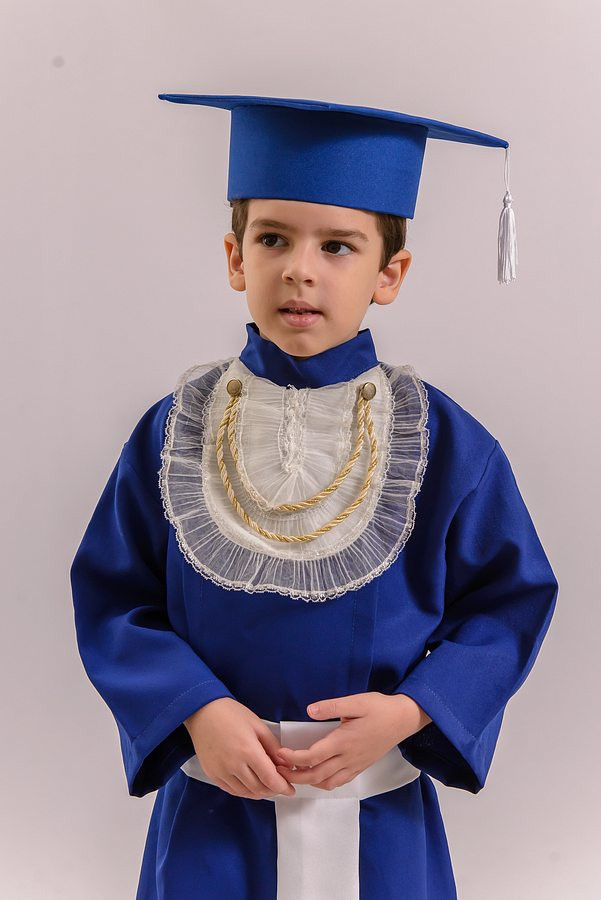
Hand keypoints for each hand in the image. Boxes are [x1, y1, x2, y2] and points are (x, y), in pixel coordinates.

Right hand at [183, 697, 295, 799]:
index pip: (270, 779)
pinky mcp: (212, 774)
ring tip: (267, 785)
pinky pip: (231, 790)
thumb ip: (273, 747)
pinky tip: (251, 784)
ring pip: (245, 793)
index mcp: (248, 751)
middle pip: (259, 789)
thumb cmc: (231, 714)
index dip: (283, 788)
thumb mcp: (258, 725)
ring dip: (259, 792)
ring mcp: (221, 772)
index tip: (290, 789)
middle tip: (280, 785)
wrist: (203, 711)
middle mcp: (234, 765)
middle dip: (273, 790)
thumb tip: (286, 764)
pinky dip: (244, 791)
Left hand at [273, 692, 430, 791]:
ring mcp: (355, 765)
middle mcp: (348, 757)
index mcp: (344, 741)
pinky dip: (324, 782)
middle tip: (278, 770)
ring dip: (308, 781)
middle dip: (294, 776)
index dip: (292, 759)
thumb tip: (309, 710)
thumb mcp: (356, 702)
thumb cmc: (380, 709)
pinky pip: (339, 782)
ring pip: (327, 783)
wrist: (403, 719)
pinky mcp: (361, 766)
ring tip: (294, 772)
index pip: (312, 756)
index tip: (279, 755)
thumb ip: (331, 706)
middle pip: (315, 775)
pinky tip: (317, 774)